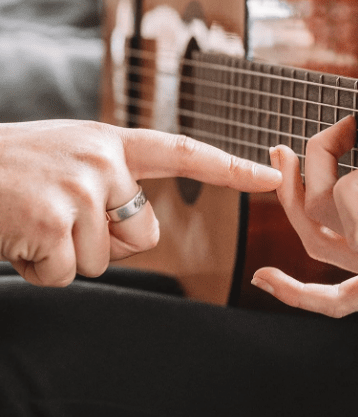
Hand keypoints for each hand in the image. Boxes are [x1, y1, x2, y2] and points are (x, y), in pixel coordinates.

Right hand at [0, 120, 280, 287]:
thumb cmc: (11, 169)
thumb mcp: (69, 159)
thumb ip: (111, 182)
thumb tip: (138, 233)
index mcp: (111, 141)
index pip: (184, 152)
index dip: (230, 168)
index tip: (273, 177)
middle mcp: (104, 159)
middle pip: (144, 234)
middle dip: (106, 242)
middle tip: (55, 213)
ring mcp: (81, 188)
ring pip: (103, 260)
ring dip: (65, 254)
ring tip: (30, 218)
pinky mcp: (54, 220)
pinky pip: (67, 275)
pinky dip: (40, 270)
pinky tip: (18, 235)